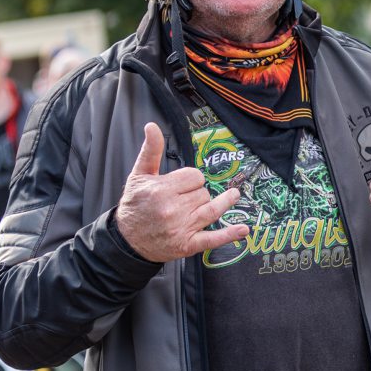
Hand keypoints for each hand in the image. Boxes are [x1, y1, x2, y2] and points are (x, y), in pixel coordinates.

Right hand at [115, 124, 249, 262]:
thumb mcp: (138, 175)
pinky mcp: (187, 245)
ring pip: (212, 209)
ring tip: (234, 195)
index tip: (183, 185)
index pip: (195, 176)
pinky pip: (212, 239)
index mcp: (162, 190)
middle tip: (186, 199)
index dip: (191, 179)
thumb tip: (152, 126)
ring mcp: (181, 228)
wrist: (127, 240)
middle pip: (203, 193)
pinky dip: (229, 234)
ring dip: (223, 202)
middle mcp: (172, 209)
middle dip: (198, 193)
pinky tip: (243, 230)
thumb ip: (150, 151)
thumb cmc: (134, 205)